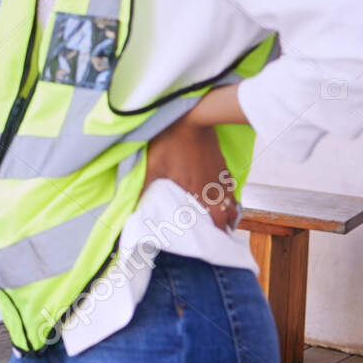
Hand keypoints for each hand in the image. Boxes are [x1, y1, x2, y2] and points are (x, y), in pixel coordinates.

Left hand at [142, 115, 237, 229]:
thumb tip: (132, 208)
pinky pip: (230, 186)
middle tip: (219, 236)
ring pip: (231, 201)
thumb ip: (143, 189)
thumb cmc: (170, 142)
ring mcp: (219, 175)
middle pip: (226, 214)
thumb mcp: (152, 166)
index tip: (213, 243)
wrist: (192, 118)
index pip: (213, 220)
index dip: (214, 234)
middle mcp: (212, 188)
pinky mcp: (222, 164)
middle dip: (224, 226)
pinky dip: (229, 196)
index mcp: (196, 192)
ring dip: (228, 212)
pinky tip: (223, 197)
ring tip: (224, 221)